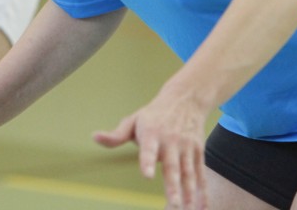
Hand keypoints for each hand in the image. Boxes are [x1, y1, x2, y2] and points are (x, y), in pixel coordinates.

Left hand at [93, 92, 208, 209]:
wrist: (186, 98)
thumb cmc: (154, 114)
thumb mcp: (134, 120)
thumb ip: (116, 135)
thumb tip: (94, 137)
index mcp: (153, 134)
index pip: (149, 150)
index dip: (148, 162)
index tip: (147, 175)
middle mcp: (171, 141)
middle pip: (172, 166)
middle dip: (174, 186)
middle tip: (173, 204)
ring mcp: (186, 147)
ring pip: (189, 173)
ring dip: (190, 193)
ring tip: (188, 209)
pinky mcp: (198, 152)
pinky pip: (200, 174)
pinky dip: (203, 191)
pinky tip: (203, 207)